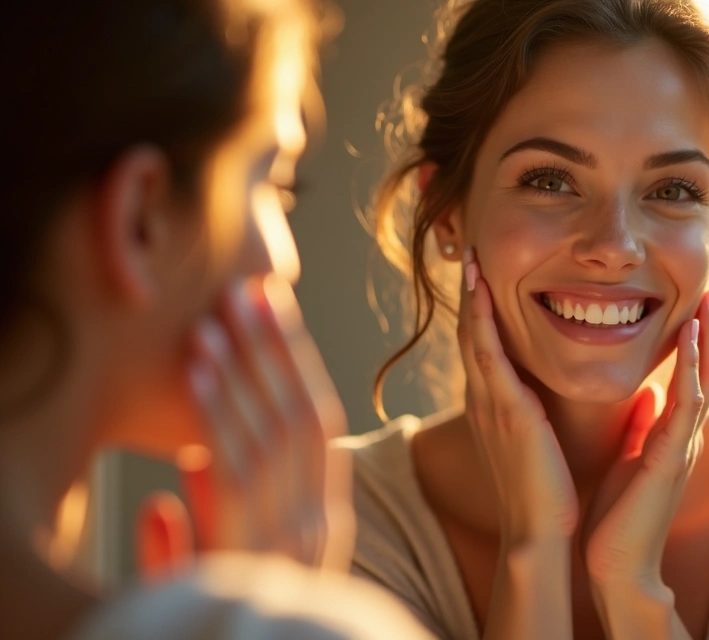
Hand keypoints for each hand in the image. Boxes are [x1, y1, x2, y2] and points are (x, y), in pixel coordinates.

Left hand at [138, 275, 353, 580]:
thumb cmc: (238, 629)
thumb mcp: (231, 570)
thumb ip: (206, 518)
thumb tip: (180, 463)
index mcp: (322, 519)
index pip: (315, 424)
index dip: (292, 364)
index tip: (268, 310)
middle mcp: (317, 519)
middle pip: (301, 414)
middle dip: (276, 348)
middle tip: (252, 287)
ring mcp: (291, 533)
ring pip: (273, 427)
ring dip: (245, 363)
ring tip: (219, 311)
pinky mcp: (259, 548)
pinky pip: (238, 465)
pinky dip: (216, 407)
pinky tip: (195, 364)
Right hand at [457, 248, 577, 545]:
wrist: (537, 533)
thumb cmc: (547, 494)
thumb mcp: (541, 442)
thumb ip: (545, 412)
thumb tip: (566, 385)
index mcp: (495, 406)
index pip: (483, 345)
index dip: (479, 308)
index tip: (483, 272)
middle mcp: (484, 400)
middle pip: (468, 332)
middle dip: (468, 292)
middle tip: (468, 248)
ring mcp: (490, 404)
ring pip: (472, 335)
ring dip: (470, 294)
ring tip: (470, 255)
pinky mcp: (505, 411)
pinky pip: (487, 354)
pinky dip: (480, 319)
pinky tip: (481, 290)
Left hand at [582, 289, 708, 591]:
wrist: (617, 565)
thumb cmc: (618, 516)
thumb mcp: (630, 458)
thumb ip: (642, 426)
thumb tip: (647, 393)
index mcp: (672, 434)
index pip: (690, 377)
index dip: (693, 340)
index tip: (690, 303)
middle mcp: (685, 435)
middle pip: (705, 371)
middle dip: (708, 330)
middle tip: (707, 288)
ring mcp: (683, 445)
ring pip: (704, 380)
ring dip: (706, 338)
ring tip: (705, 300)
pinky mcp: (672, 456)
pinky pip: (687, 402)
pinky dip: (690, 366)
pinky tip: (690, 336)